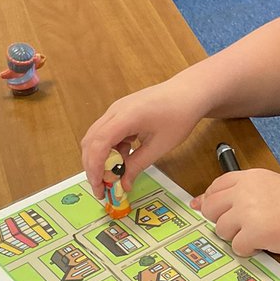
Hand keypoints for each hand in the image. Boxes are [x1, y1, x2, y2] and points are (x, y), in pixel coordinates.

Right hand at [81, 80, 204, 198]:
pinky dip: (110, 149)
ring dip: (100, 158)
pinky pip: (106, 133)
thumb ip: (137, 165)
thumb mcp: (159, 146)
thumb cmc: (179, 116)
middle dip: (92, 166)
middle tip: (102, 188)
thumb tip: (123, 185)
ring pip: (96, 137)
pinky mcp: (120, 112)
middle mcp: (115, 111)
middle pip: (91, 141)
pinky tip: (123, 159)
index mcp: (126, 117)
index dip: (94, 167)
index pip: (98, 144)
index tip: (99, 187)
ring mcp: (116, 110)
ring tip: (112, 177)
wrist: (188, 92)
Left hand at [192, 170, 279, 258]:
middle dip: (221, 220)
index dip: (212, 200)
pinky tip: (263, 244)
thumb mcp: (271, 188)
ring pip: (221, 229)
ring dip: (236, 236)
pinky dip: (248, 250)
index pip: (216, 185)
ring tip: (257, 235)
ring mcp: (247, 212)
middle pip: (211, 208)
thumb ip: (240, 192)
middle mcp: (245, 191)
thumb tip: (200, 203)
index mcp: (250, 177)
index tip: (215, 210)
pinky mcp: (253, 233)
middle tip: (239, 226)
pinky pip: (236, 246)